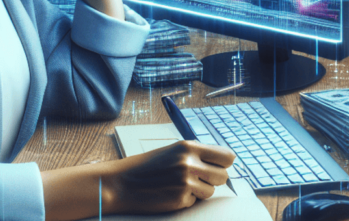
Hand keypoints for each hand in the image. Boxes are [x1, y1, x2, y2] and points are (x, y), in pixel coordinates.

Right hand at [104, 140, 235, 213]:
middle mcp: (190, 163)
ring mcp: (185, 182)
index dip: (224, 164)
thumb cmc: (147, 167)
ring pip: (211, 192)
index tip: (218, 167)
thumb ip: (196, 154)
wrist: (121, 183)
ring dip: (200, 192)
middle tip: (199, 179)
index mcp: (189, 147)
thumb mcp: (173, 151)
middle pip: (223, 176)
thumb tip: (222, 162)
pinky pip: (195, 202)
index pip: (227, 156)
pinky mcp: (180, 199)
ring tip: (180, 186)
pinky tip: (170, 194)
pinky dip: (186, 200)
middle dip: (213, 180)